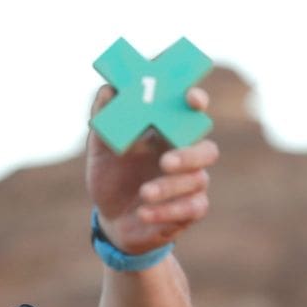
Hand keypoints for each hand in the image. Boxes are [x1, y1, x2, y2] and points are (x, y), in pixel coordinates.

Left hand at [85, 85, 217, 253]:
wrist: (110, 217)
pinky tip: (144, 213)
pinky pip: (190, 210)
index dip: (196, 102)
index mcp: (167, 134)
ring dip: (169, 187)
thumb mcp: (100, 148)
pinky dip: (166, 212)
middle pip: (207, 150)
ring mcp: (191, 185)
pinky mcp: (189, 211)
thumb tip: (109, 89)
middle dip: (189, 154)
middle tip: (166, 161)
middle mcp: (186, 157)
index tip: (191, 98)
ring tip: (144, 193)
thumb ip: (104, 119)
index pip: (190, 113)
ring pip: (196, 181)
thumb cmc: (111, 176)